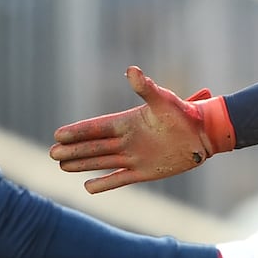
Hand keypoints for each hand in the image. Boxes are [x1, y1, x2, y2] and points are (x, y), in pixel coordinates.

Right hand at [49, 66, 236, 192]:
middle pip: (94, 146)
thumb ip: (146, 88)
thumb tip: (131, 70)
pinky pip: (119, 179)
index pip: (97, 127)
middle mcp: (128, 140)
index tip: (58, 134)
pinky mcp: (145, 172)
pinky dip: (104, 183)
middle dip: (74, 149)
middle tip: (52, 153)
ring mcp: (135, 157)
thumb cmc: (185, 114)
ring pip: (102, 162)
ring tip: (61, 165)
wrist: (205, 134)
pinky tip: (87, 186)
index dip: (78, 131)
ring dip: (83, 164)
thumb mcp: (164, 100)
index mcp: (128, 122)